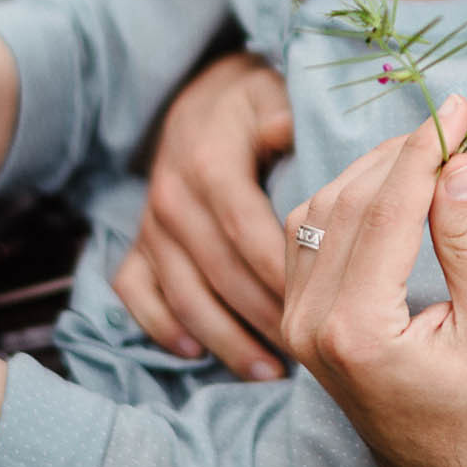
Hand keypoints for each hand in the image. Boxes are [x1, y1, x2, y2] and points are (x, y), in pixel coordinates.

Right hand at [112, 52, 295, 378]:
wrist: (198, 92)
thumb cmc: (253, 99)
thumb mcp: (272, 94)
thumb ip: (285, 119)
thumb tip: (293, 132)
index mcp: (208, 166)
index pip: (250, 234)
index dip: (286, 276)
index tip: (331, 308)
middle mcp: (171, 201)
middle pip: (221, 275)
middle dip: (266, 319)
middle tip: (316, 358)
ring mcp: (149, 227)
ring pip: (184, 296)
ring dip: (224, 340)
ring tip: (271, 373)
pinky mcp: (135, 244)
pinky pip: (138, 296)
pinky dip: (162, 329)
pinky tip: (198, 356)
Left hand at [281, 95, 466, 466]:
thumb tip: (456, 162)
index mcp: (357, 330)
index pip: (386, 209)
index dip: (425, 148)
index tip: (460, 108)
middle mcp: (309, 323)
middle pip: (348, 200)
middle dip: (403, 151)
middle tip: (455, 122)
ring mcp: (294, 321)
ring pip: (319, 208)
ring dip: (372, 168)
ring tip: (429, 149)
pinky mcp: (296, 316)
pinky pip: (306, 231)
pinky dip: (346, 194)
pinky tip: (389, 183)